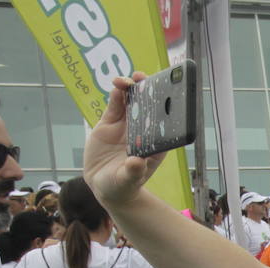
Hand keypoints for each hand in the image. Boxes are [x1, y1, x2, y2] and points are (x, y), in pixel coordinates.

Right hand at [83, 74, 166, 208]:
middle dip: (147, 91)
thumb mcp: (127, 181)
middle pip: (149, 107)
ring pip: (131, 102)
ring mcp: (127, 126)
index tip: (165, 94)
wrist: (104, 186)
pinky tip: (116, 87)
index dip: (165, 107)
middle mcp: (143, 132)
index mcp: (155, 144)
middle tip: (143, 79)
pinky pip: (115, 106)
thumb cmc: (122, 186)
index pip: (164, 123)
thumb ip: (132, 172)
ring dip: (130, 89)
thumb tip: (136, 162)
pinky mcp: (110, 123)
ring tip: (126, 81)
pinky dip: (116, 96)